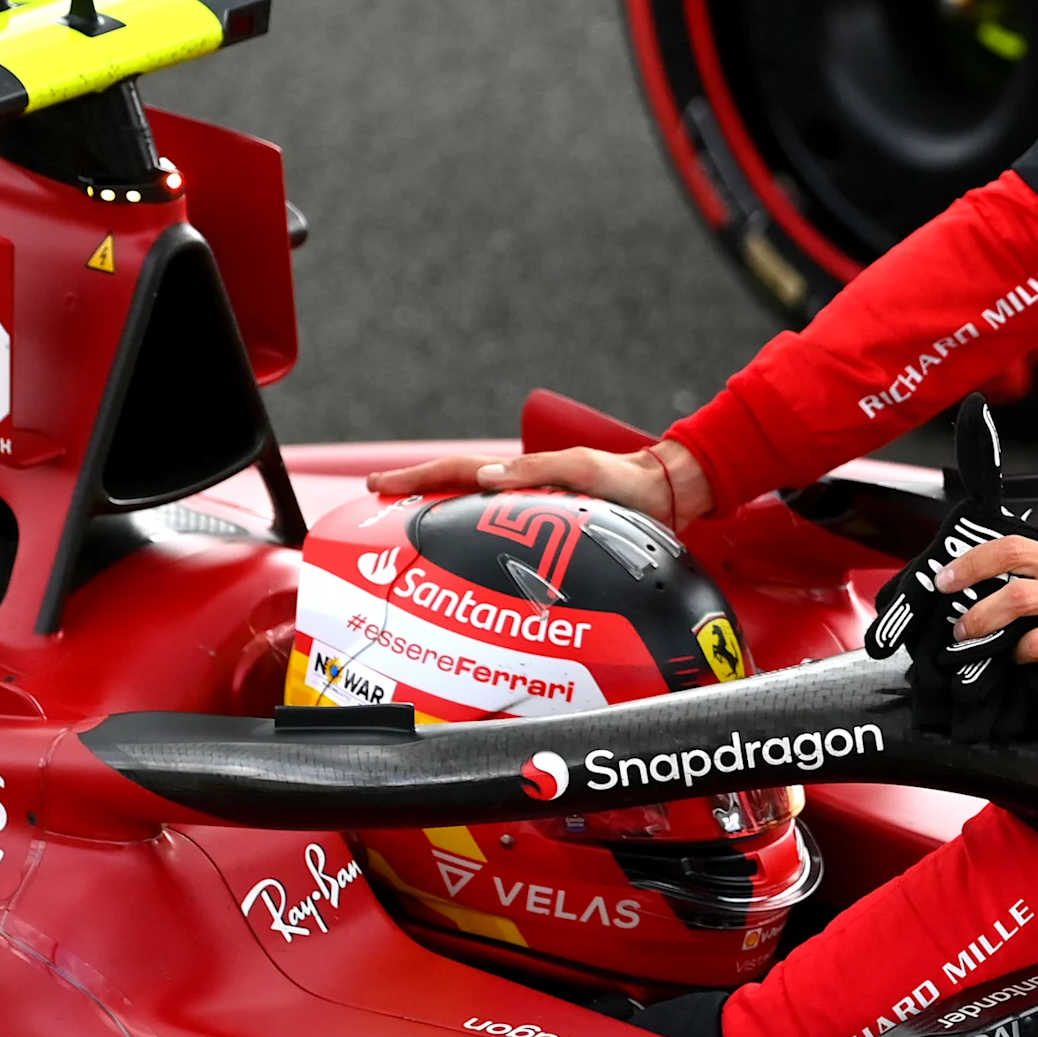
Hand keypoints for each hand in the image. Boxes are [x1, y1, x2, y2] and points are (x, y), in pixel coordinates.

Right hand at [363, 439, 710, 526]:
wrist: (663, 497)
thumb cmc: (625, 478)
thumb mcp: (583, 468)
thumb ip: (537, 470)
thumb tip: (485, 476)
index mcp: (518, 474)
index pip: (455, 473)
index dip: (415, 479)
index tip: (377, 485)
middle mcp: (516, 493)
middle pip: (453, 493)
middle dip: (412, 497)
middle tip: (374, 507)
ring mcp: (528, 515)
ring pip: (470, 519)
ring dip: (435, 523)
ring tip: (402, 538)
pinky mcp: (545, 540)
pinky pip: (498, 545)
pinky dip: (471, 551)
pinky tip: (459, 568)